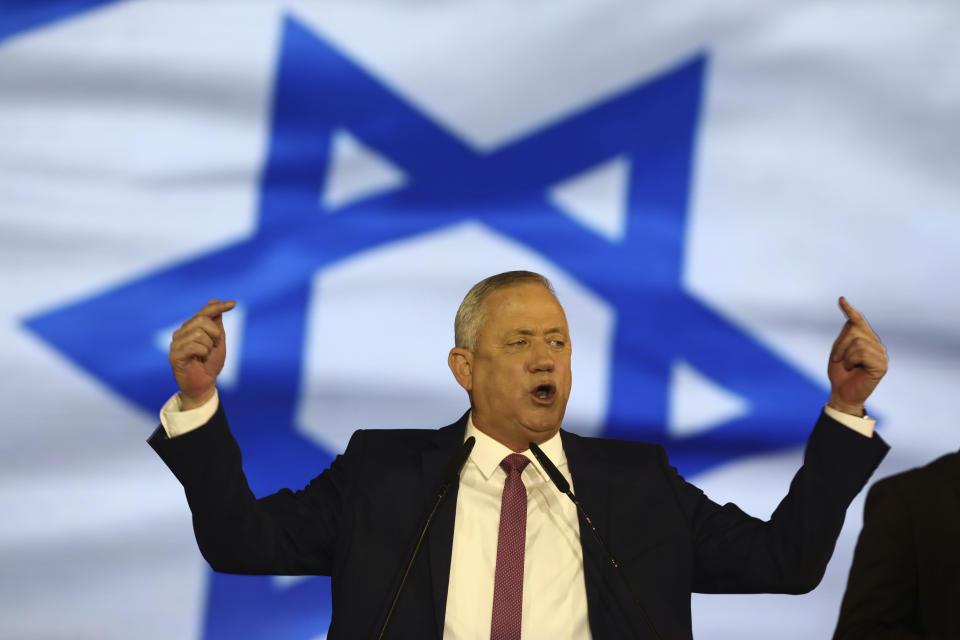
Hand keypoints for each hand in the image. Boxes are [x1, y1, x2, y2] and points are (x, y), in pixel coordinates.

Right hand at [169, 299, 235, 409]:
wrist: (204, 385)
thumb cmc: (210, 364)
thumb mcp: (218, 341)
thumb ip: (216, 323)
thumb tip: (213, 300)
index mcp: (192, 327)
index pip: (205, 311)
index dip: (219, 306)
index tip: (234, 304)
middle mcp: (182, 332)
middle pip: (202, 319)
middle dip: (215, 334)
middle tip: (214, 347)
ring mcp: (176, 342)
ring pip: (199, 333)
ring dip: (209, 346)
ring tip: (205, 355)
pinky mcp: (174, 354)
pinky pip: (194, 346)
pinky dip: (203, 352)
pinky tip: (200, 358)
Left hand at [827, 297, 886, 415]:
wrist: (842, 393)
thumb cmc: (840, 373)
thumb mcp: (838, 351)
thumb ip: (846, 336)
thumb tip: (851, 320)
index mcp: (865, 340)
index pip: (858, 321)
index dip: (849, 310)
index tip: (841, 300)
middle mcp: (875, 344)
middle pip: (854, 329)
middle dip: (840, 345)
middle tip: (838, 360)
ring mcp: (880, 354)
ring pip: (857, 342)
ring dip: (844, 356)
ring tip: (847, 366)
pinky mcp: (881, 365)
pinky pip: (861, 353)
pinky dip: (850, 361)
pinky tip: (853, 369)